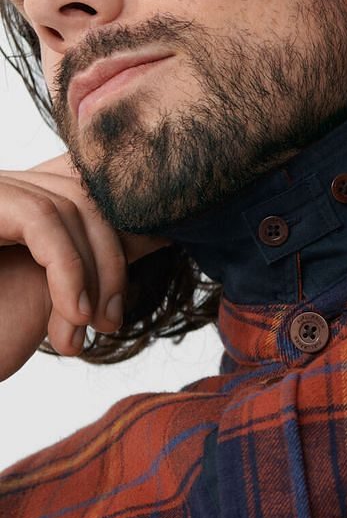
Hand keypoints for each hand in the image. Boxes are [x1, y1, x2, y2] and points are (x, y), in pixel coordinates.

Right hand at [0, 153, 167, 381]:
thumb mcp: (46, 292)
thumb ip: (87, 258)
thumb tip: (159, 232)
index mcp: (12, 205)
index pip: (82, 196)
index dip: (114, 241)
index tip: (123, 300)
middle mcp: (1, 188)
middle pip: (82, 197)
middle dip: (111, 261)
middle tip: (112, 323)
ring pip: (68, 207)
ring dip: (94, 273)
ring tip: (94, 328)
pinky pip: (43, 221)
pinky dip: (70, 271)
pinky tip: (75, 317)